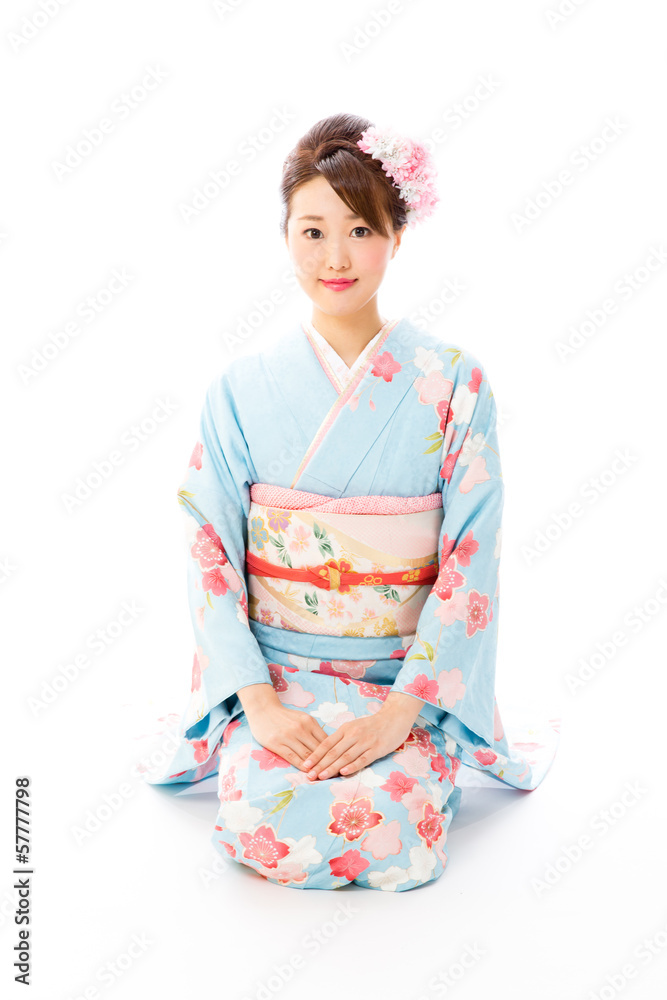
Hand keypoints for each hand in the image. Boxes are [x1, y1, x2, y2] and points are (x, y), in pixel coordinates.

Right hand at [242, 698, 329, 771]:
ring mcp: (288, 736)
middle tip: (336, 774)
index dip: (334, 754)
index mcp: (309, 721)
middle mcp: (300, 728)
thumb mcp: (302, 718)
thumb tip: (329, 746)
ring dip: (315, 768)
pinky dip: (302, 766)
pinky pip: (292, 757)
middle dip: (327, 763)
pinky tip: (307, 772)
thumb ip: (314, 730)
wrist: (263, 709)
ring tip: (323, 777)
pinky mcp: (277, 743)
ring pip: (307, 755)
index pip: (325, 741)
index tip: (341, 764)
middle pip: (318, 750)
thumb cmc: (285, 716)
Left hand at [301, 699, 420, 780]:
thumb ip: (341, 739)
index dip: (315, 755)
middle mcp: (353, 734)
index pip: (327, 743)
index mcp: (345, 729)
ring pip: (345, 757)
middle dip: (320, 765)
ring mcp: (365, 742)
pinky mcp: (377, 749)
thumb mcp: (354, 727)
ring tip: (321, 777)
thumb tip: (325, 754)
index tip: (305, 765)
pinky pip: (362, 759)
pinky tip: (343, 773)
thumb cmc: (372, 725)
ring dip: (332, 768)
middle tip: (309, 775)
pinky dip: (352, 766)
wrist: (394, 717)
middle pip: (333, 752)